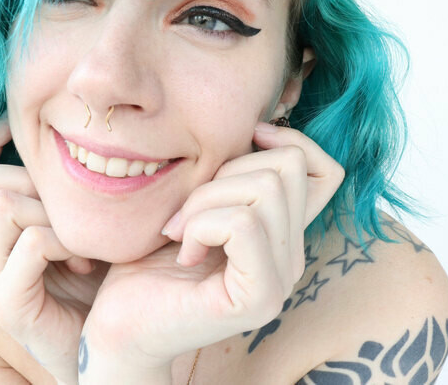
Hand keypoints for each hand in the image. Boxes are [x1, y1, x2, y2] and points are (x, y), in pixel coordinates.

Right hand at [0, 113, 104, 382]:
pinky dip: (64, 243)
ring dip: (53, 213)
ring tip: (84, 243)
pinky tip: (85, 264)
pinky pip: (30, 244)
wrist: (111, 341)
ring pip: (4, 206)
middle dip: (34, 181)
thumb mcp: (86, 224)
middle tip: (77, 210)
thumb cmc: (105, 279)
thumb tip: (78, 140)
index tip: (18, 122)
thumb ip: (69, 193)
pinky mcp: (7, 303)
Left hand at [79, 122, 344, 376]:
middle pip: (288, 167)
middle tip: (187, 212)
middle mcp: (292, 256)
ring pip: (265, 190)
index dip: (291, 141)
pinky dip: (202, 225)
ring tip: (181, 233)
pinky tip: (185, 252)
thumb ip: (234, 175)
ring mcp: (281, 280)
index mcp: (282, 231)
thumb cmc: (150, 257)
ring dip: (206, 200)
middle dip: (224, 172)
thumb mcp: (199, 198)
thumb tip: (261, 128)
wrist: (121, 320)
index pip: (326, 171)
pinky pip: (244, 224)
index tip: (242, 148)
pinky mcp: (260, 298)